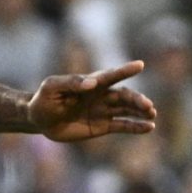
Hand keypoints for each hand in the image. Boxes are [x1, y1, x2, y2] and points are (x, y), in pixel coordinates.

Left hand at [27, 62, 157, 142]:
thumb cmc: (44, 100)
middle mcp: (102, 95)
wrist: (39, 120)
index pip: (110, 76)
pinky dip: (136, 126)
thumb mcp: (52, 88)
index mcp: (92, 83)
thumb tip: (91, 84)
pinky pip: (122, 125)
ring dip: (141, 111)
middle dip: (136, 100)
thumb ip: (71, 83)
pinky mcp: (103, 126)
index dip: (124, 70)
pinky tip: (149, 127)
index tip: (139, 65)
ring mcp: (104, 110)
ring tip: (152, 114)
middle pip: (124, 96)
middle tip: (147, 105)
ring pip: (127, 109)